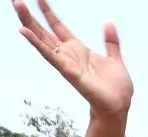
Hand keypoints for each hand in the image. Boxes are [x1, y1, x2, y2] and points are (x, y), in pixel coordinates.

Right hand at [15, 2, 131, 115]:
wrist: (118, 106)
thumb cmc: (115, 88)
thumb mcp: (115, 58)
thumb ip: (111, 42)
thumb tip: (110, 23)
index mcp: (78, 49)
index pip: (58, 26)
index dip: (48, 13)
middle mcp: (68, 54)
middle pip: (44, 31)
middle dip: (30, 16)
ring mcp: (66, 62)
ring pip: (42, 39)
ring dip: (28, 23)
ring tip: (18, 7)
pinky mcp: (67, 70)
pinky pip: (49, 55)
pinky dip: (36, 43)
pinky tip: (24, 32)